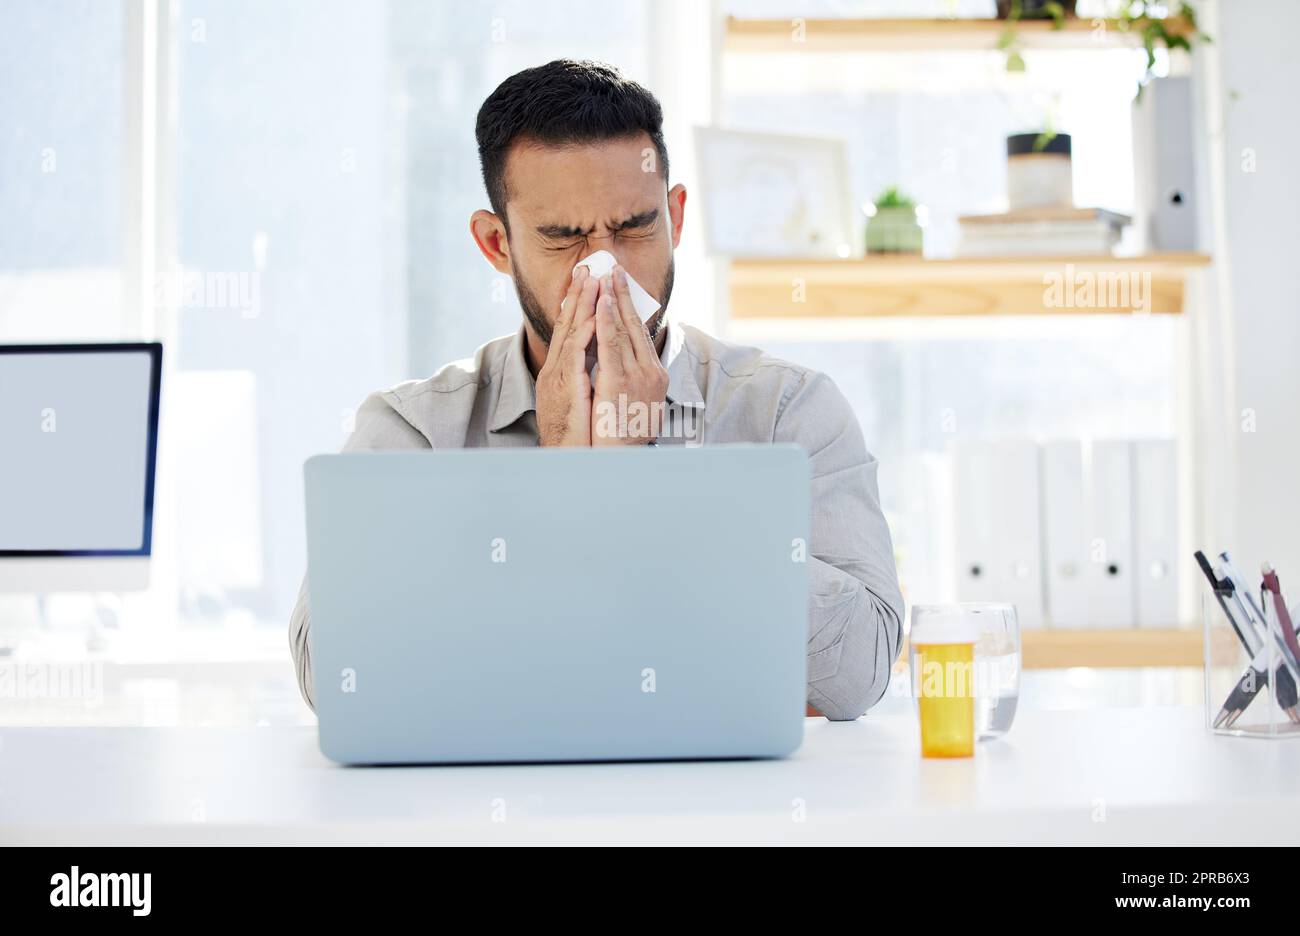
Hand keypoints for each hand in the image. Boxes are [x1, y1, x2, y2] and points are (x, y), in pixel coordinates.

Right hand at [536, 266, 598, 446]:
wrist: (571, 462)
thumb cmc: (581, 437)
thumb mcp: (584, 402)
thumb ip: (589, 380)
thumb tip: (599, 365)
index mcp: (562, 373)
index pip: (571, 332)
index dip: (578, 305)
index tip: (586, 281)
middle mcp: (557, 371)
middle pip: (568, 325)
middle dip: (578, 295)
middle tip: (585, 267)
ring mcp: (559, 378)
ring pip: (570, 333)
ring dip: (580, 304)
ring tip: (589, 279)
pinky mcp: (566, 387)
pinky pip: (575, 353)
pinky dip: (583, 330)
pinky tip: (592, 313)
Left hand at [591, 266, 668, 445]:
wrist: (624, 460)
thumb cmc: (626, 436)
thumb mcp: (635, 402)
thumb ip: (631, 379)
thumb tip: (623, 362)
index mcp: (654, 375)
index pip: (641, 333)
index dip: (630, 308)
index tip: (621, 287)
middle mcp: (650, 371)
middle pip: (636, 324)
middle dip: (624, 295)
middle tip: (614, 269)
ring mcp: (637, 376)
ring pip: (624, 330)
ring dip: (614, 300)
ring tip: (605, 277)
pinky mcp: (620, 382)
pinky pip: (612, 345)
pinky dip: (606, 320)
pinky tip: (601, 303)